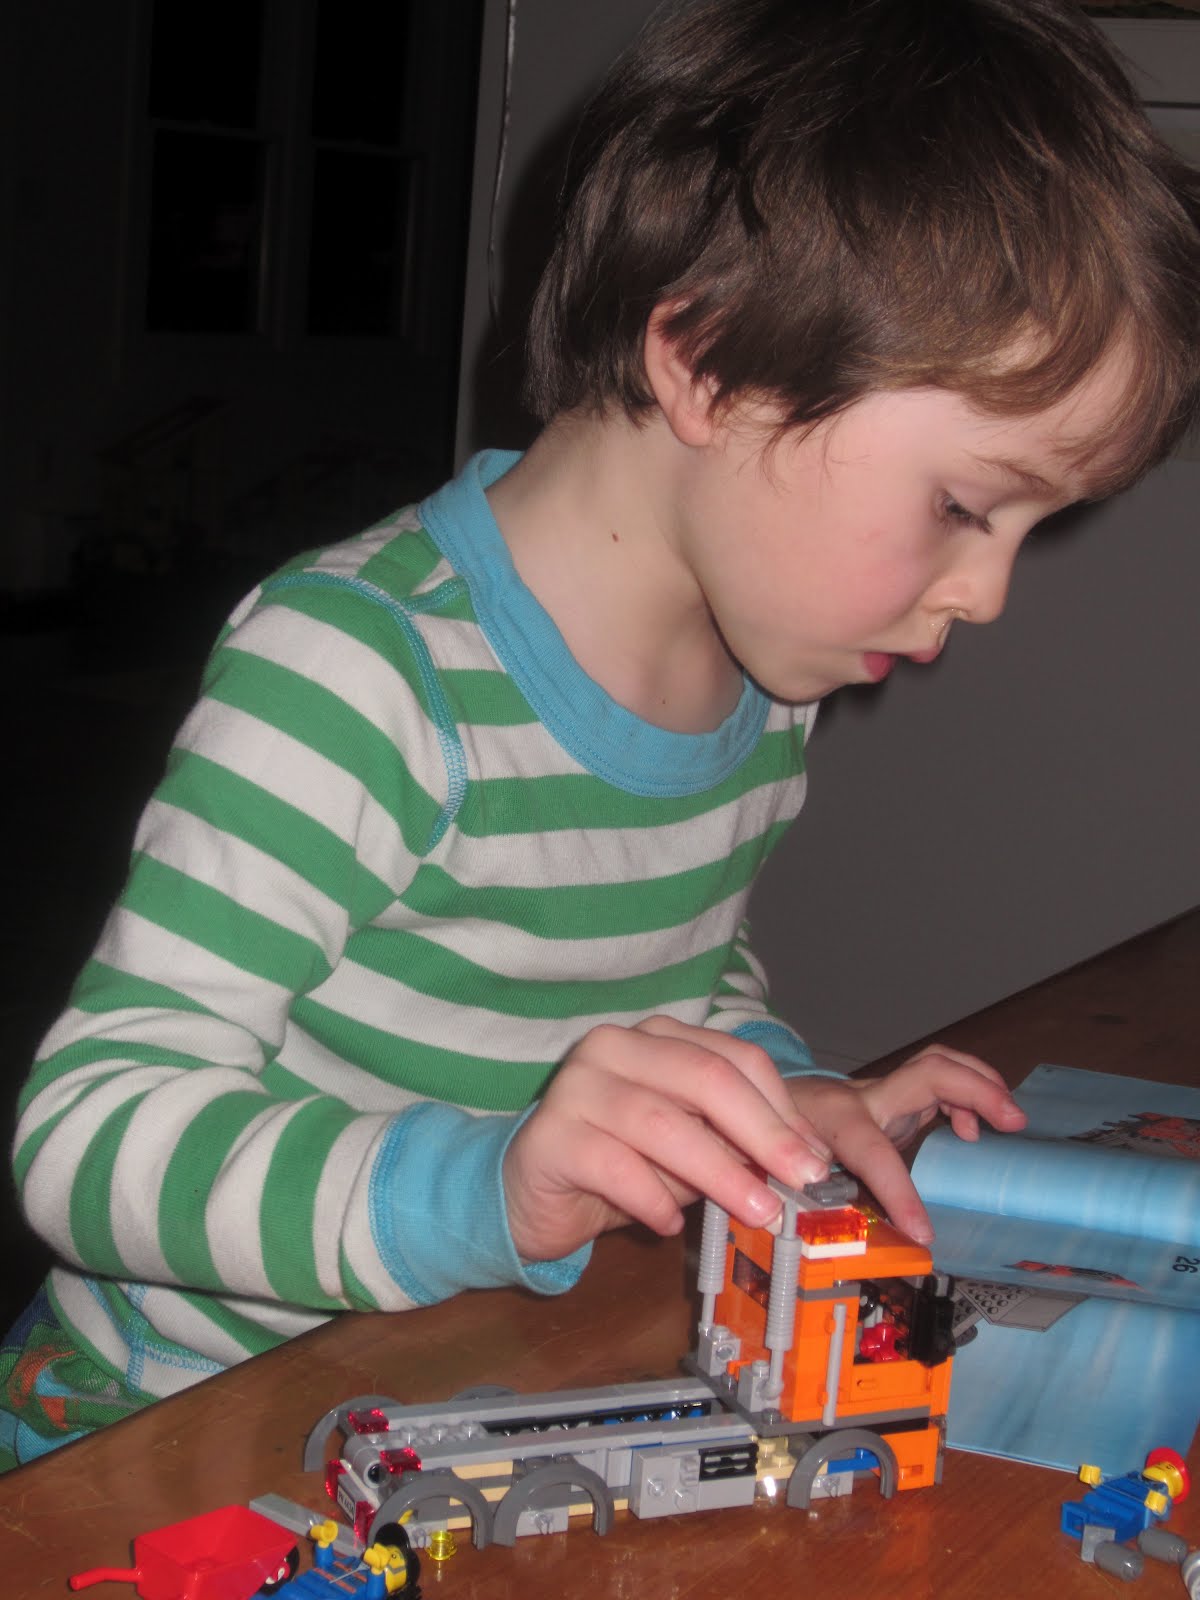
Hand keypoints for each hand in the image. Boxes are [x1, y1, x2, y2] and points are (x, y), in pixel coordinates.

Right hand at [503, 1017, 832, 1261]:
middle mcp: (614, 1047)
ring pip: (663, 1123)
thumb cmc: (619, 1164)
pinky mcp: (549, 1135)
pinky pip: (614, 1167)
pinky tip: (669, 1225)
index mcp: (657, 1038)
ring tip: (756, 1211)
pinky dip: (652, 1198)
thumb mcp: (688, 1149)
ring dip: (719, 1172)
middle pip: (705, 1078)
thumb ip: (734, 1143)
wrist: (529, 1191)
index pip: (734, 1059)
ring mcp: (577, 1086)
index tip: (816, 1159)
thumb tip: (805, 1162)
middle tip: (802, 1180)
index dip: (782, 1108)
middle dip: (763, 1133)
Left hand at [787, 1046, 1025, 1243]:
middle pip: (927, 1072)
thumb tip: (809, 1245)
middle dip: (974, 1089)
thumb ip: (796, 1204)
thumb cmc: (765, 1140)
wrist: (751, 1100)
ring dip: (979, 1083)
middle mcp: (859, 1096)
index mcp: (829, 1121)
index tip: (924, 1234)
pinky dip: (966, 1097)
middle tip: (1015, 1121)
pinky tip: (972, 1131)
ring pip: (936, 1065)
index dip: (899, 1192)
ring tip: (1010, 1119)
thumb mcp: (773, 1173)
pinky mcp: (890, 1096)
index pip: (872, 1150)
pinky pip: (937, 1081)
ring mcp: (877, 1091)